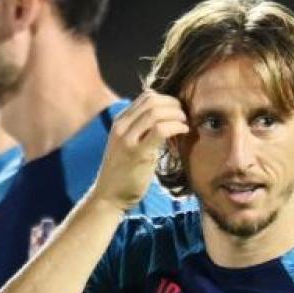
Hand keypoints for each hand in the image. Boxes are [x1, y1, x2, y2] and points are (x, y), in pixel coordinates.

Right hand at [91, 91, 188, 210]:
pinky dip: (176, 126)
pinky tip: (183, 131)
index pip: (146, 97)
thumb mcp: (127, 144)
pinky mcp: (138, 153)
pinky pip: (160, 130)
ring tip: (185, 123)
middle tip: (184, 115)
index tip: (178, 110)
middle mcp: (121, 126)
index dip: (167, 99)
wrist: (108, 196)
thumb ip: (141, 130)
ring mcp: (128, 139)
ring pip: (156, 112)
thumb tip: (165, 117)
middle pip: (152, 101)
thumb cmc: (122, 172)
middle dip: (174, 104)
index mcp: (120, 121)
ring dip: (176, 114)